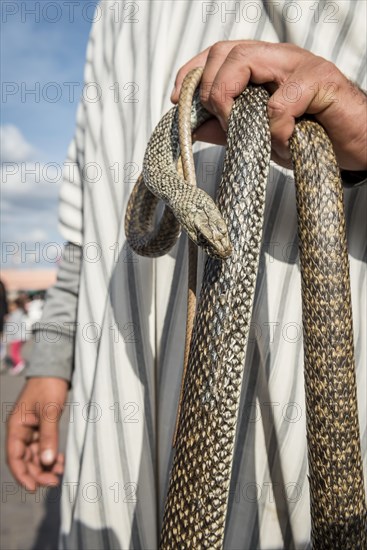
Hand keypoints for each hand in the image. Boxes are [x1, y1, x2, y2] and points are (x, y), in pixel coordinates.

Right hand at [6, 377, 67, 490]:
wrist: (56, 370)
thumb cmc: (49, 386)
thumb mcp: (50, 410)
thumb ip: (48, 436)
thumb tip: (46, 462)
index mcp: (16, 426)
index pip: (14, 457)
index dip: (22, 474)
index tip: (33, 488)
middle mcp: (21, 430)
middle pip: (25, 459)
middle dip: (37, 472)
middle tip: (54, 480)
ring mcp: (31, 430)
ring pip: (35, 455)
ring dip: (45, 465)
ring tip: (60, 471)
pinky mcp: (41, 428)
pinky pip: (43, 447)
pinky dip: (50, 455)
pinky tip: (60, 461)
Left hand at [171, 41, 366, 169]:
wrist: (357, 146)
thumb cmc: (311, 137)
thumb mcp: (260, 135)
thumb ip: (228, 127)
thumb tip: (193, 127)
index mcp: (263, 66)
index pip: (218, 53)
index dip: (193, 72)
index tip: (177, 99)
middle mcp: (279, 58)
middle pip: (227, 51)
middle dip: (210, 88)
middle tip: (220, 121)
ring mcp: (301, 65)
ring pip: (246, 61)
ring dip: (233, 101)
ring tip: (243, 131)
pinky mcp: (322, 81)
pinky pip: (280, 100)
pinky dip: (273, 128)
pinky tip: (282, 144)